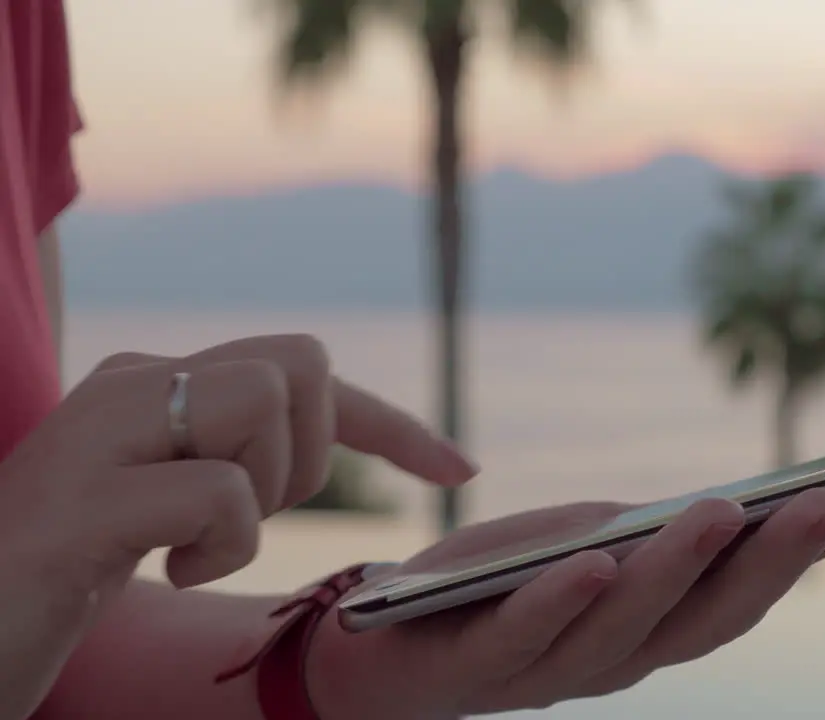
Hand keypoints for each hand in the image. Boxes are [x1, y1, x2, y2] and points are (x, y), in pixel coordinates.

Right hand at [0, 334, 473, 719]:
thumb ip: (220, 460)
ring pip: (263, 403)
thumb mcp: (157, 510)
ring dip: (263, 495)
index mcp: (152, 388)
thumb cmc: (57, 579)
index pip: (300, 371)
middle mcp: (129, 386)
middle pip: (297, 362)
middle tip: (245, 518)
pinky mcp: (82, 502)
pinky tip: (167, 575)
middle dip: (311, 452)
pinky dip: (221, 546)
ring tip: (193, 549)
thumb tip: (308, 452)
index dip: (392, 421)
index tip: (459, 467)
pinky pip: (219, 492)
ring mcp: (100, 434)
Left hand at [309, 482, 824, 718]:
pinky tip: (596, 562)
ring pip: (631, 625)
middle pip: (715, 614)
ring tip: (726, 508)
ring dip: (681, 567)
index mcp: (664, 627)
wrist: (389, 645)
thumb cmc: (513, 584)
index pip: (761, 584)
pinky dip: (565, 603)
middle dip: (779, 558)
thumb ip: (664, 536)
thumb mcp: (602, 543)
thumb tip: (744, 502)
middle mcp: (626, 658)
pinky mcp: (480, 662)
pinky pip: (525, 637)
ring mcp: (555, 666)